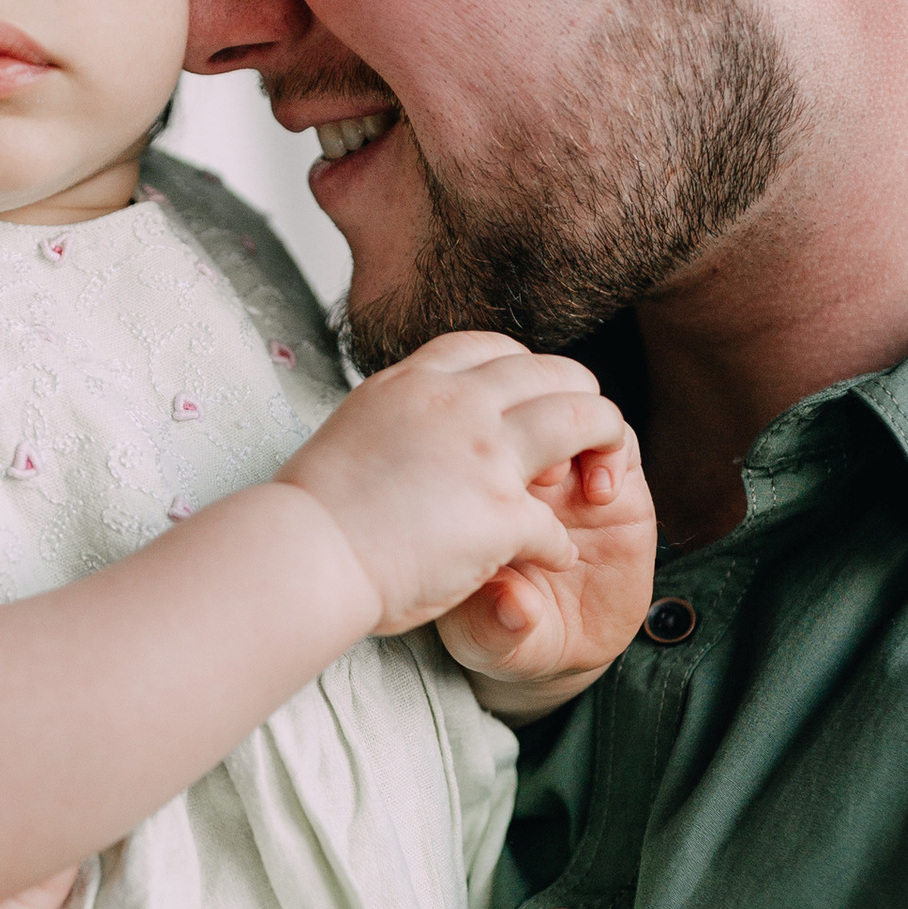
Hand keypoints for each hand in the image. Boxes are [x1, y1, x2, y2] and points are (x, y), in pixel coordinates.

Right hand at [274, 335, 633, 638]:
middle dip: (582, 399)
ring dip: (604, 445)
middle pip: (554, 372)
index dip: (527, 373)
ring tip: (602, 482)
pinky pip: (557, 525)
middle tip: (588, 435)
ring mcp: (485, 454)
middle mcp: (458, 403)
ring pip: (584, 419)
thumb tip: (407, 425)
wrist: (303, 555)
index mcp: (418, 381)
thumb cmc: (310, 513)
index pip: (494, 348)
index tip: (532, 399)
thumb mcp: (353, 428)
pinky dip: (560, 546)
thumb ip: (395, 417)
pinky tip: (553, 560)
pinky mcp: (500, 512)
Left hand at [439, 427, 656, 698]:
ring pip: (569, 403)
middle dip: (532, 419)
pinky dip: (613, 450)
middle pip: (521, 394)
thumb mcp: (479, 640)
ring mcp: (562, 470)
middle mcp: (511, 463)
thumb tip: (517, 607)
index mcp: (466, 484)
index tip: (491, 483)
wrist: (538, 641)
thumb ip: (493, 626)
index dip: (484, 441)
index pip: (473, 430)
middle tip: (534, 473)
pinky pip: (619, 440)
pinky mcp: (614, 486)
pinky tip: (601, 494)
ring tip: (569, 480)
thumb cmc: (493, 629)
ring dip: (574, 426)